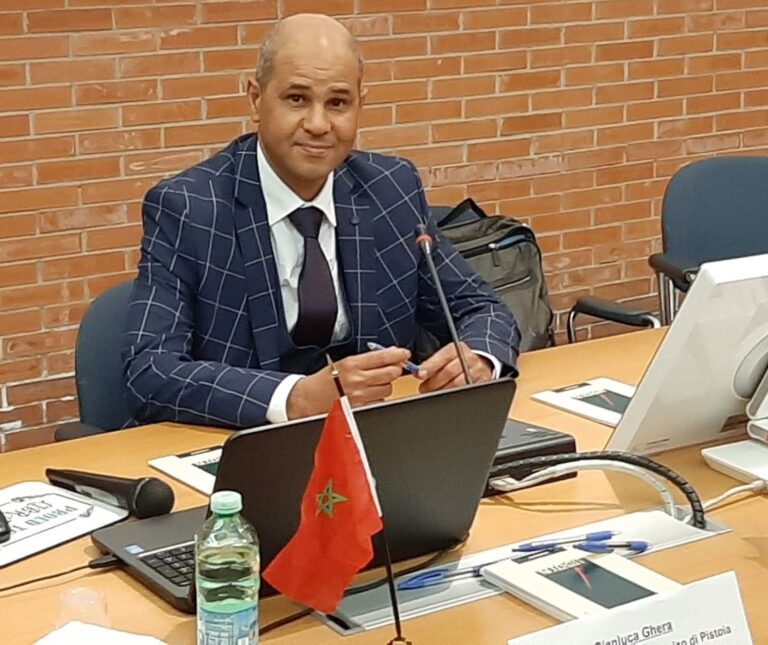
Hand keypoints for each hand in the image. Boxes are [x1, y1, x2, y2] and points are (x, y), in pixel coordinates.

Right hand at [286, 346, 411, 418]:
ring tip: (374, 384)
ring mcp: (360, 396)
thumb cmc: (324, 381)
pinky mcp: (361, 409)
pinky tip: (369, 395)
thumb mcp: (343, 363)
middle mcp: (357, 380)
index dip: (398, 355)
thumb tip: (390, 354)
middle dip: (394, 370)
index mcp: (352, 364)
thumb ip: (366, 360)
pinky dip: (378, 398)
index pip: (383, 357)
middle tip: (392, 368)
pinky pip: (380, 402)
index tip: (404, 353)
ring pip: (388, 389)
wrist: (308, 399)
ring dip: (386, 385)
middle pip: (391, 373)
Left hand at [416, 342, 492, 393]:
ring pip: (457, 384)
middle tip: (423, 388)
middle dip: (433, 382)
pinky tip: (446, 395)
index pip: (443, 356)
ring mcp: (477, 371)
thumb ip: (432, 363)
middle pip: (449, 372)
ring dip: (442, 390)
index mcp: (458, 348)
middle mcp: (469, 358)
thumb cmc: (457, 361)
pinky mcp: (482, 382)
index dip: (430, 366)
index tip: (420, 374)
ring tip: (432, 393)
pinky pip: (465, 391)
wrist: (480, 363)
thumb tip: (417, 373)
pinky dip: (453, 395)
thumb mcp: (446, 356)